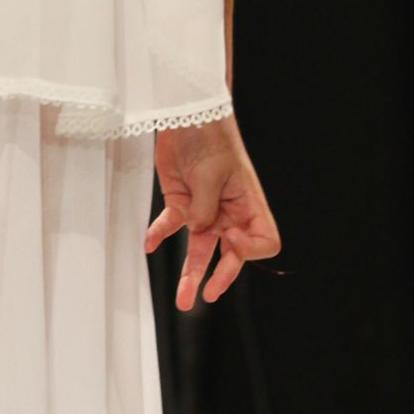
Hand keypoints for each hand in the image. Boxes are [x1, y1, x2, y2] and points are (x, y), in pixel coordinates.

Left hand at [145, 114, 281, 308]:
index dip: (248, 249)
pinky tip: (149, 243)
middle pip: (231, 253)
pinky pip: (171, 226)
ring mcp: (205, 209)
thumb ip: (205, 209)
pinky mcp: (181, 202)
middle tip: (207, 295)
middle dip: (220, 276)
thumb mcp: (212, 173)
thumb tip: (198, 231)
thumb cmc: (210, 137)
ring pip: (200, 248)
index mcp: (249, 204)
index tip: (228, 235)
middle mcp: (230, 212)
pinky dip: (160, 234)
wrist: (185, 114)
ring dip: (191, 272)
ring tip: (183, 299)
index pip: (264, 241)